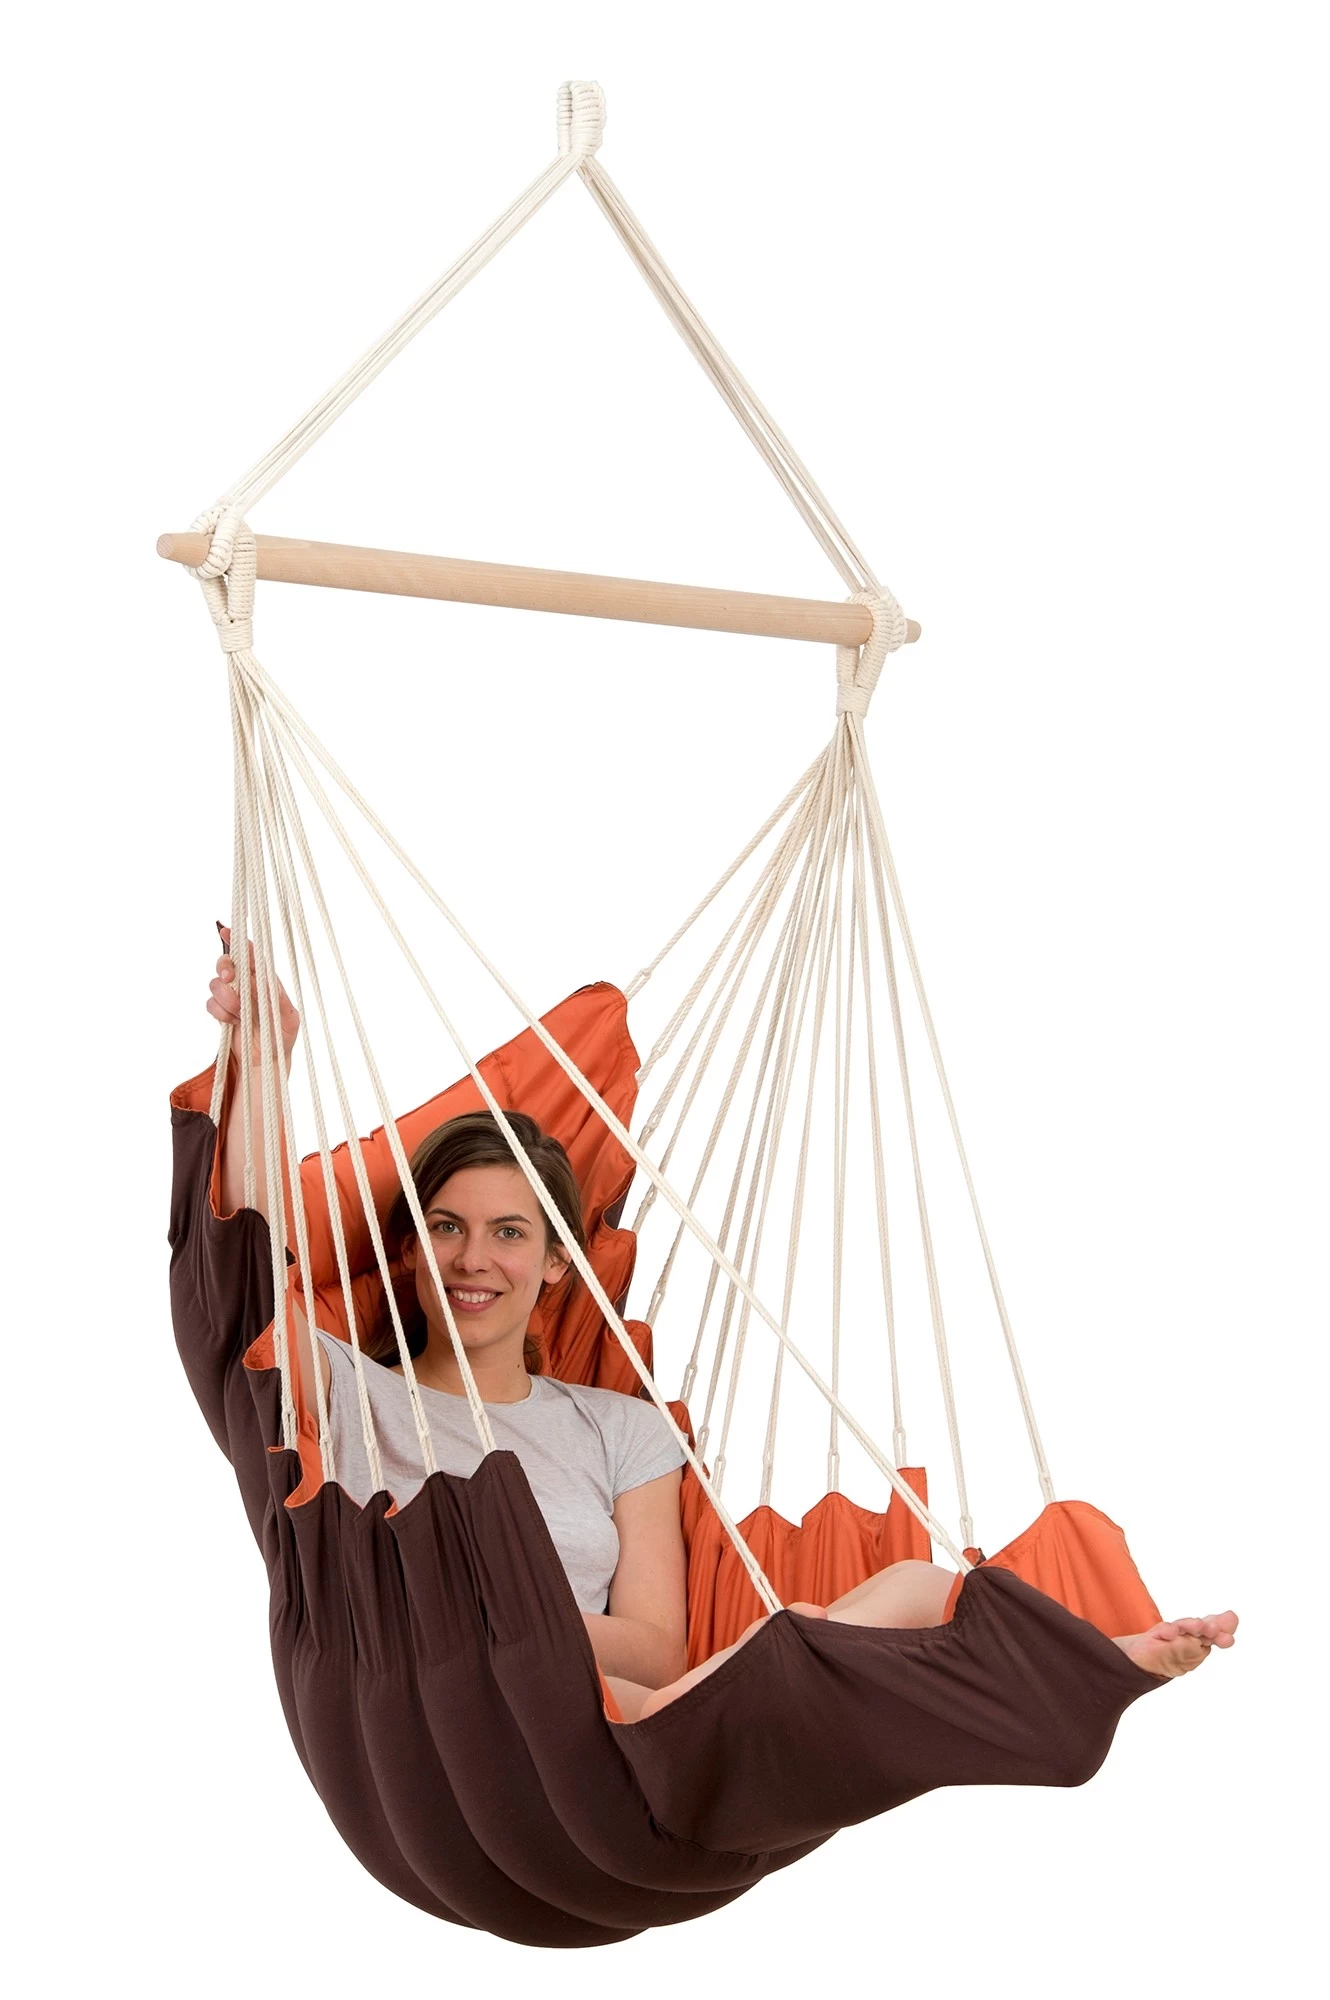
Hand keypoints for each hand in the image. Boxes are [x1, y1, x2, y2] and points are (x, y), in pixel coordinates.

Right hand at [208, 924, 299, 1071]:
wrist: (269, 1059)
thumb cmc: (283, 1035)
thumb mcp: (289, 1017)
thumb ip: (278, 998)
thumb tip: (264, 981)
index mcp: (264, 980)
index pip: (250, 954)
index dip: (237, 940)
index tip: (226, 931)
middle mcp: (246, 984)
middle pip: (226, 963)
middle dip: (225, 968)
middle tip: (231, 978)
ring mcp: (232, 997)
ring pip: (216, 984)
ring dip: (227, 998)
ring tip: (240, 1014)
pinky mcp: (221, 1012)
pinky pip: (211, 1004)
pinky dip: (221, 1013)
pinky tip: (234, 1022)